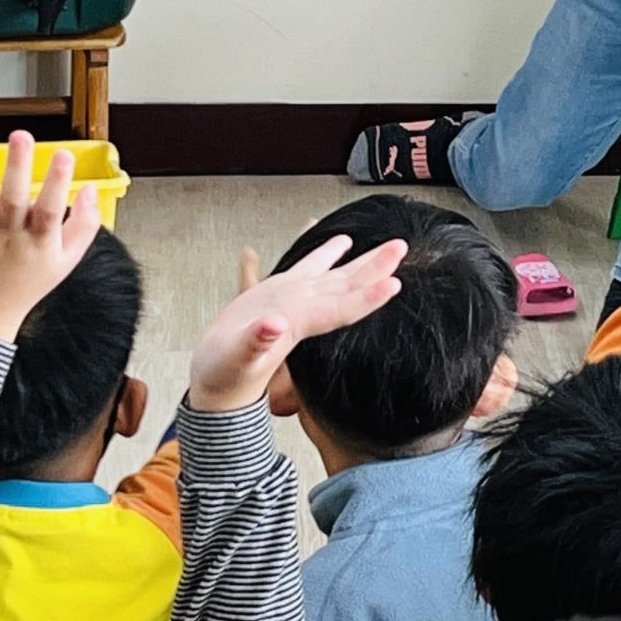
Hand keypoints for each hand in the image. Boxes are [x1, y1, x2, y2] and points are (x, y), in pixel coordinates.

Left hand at [0, 132, 103, 343]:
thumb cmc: (27, 281)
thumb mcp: (66, 260)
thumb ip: (85, 224)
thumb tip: (90, 188)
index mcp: (37, 242)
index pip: (49, 212)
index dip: (58, 183)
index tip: (64, 155)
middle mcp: (6, 237)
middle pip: (12, 202)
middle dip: (17, 168)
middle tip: (21, 136)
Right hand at [188, 231, 407, 410]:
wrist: (218, 381)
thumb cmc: (226, 376)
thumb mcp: (236, 360)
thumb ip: (255, 344)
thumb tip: (274, 325)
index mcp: (299, 325)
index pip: (342, 310)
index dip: (368, 298)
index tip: (394, 283)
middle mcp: (304, 311)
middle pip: (348, 288)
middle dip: (376, 269)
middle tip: (402, 246)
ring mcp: (295, 301)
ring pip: (336, 275)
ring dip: (362, 260)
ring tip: (390, 244)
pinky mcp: (280, 293)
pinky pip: (309, 267)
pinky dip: (325, 252)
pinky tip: (341, 239)